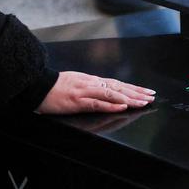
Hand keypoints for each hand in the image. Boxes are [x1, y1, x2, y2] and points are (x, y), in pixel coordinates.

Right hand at [36, 71, 155, 114]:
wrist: (38, 84)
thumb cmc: (54, 86)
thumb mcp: (75, 83)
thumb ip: (90, 87)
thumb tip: (104, 91)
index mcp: (91, 81)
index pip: (117, 84)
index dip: (133, 88)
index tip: (146, 92)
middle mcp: (91, 83)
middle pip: (118, 87)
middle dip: (136, 93)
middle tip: (151, 97)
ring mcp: (85, 91)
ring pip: (112, 94)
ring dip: (129, 99)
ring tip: (142, 102)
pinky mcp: (77, 101)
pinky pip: (97, 103)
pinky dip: (111, 105)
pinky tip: (121, 107)